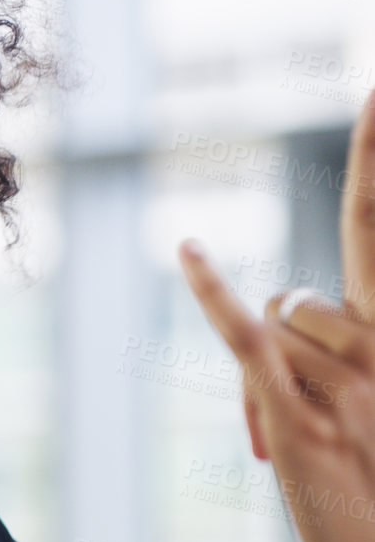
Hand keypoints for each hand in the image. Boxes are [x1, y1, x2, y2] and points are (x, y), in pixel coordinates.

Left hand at [179, 88, 374, 541]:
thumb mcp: (374, 408)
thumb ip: (346, 351)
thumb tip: (284, 310)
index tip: (374, 94)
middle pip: (312, 289)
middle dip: (316, 285)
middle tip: (351, 218)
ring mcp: (351, 382)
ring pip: (283, 315)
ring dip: (275, 376)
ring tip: (304, 448)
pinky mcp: (302, 416)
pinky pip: (248, 336)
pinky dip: (212, 290)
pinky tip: (186, 247)